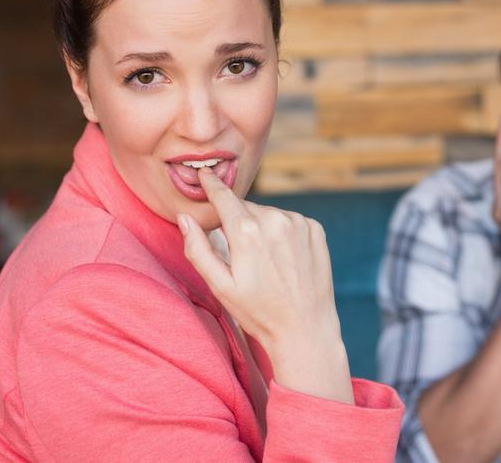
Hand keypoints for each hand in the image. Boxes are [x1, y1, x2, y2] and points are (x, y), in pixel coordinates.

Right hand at [180, 168, 352, 402]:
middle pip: (246, 209)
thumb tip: (185, 218)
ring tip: (266, 263)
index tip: (206, 172)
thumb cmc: (258, 311)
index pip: (224, 197)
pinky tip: (284, 259)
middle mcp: (275, 219)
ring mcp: (299, 223)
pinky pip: (290, 222)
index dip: (212, 184)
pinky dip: (283, 233)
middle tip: (241, 256)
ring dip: (261, 228)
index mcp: (247, 232)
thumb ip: (198, 249)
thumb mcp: (220, 285)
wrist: (305, 328)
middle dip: (238, 223)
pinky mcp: (316, 229)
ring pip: (268, 215)